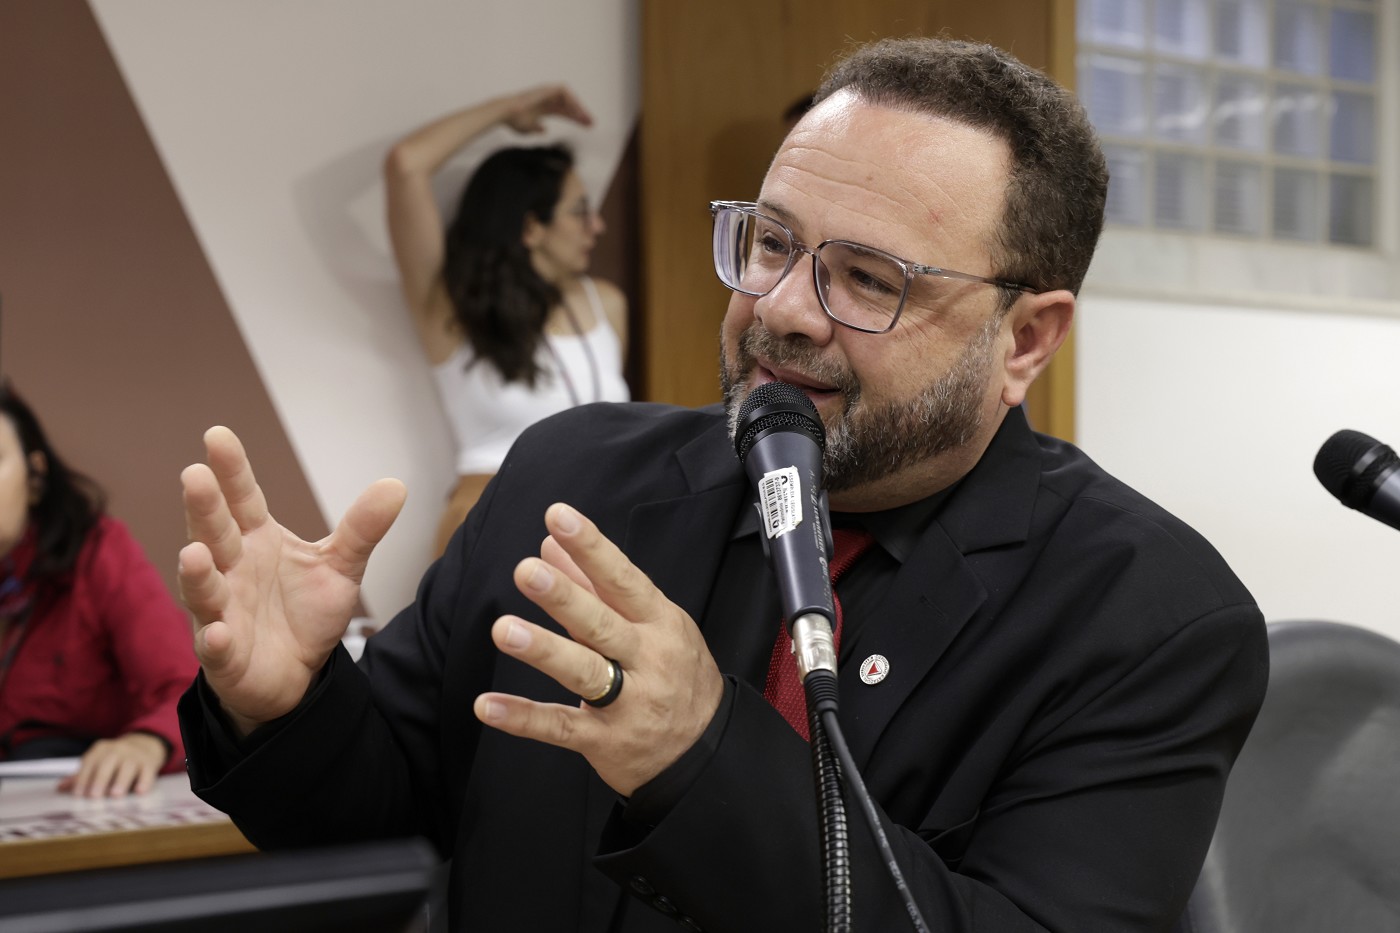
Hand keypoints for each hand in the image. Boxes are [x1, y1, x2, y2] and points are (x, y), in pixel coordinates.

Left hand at [58, 733, 166, 797]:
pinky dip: (144, 781)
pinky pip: (147, 771)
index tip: (78, 794)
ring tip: (115, 795)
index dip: (83, 778)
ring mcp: (135, 755)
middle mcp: (118, 749)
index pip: (90, 762)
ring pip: (128, 766)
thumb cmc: (114, 760)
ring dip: (121, 780)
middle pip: (108, 762)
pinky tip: (140, 791)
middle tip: (94, 796)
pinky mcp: (149, 763)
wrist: (144, 746)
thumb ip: (81, 776)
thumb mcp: (97, 763)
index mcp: (101, 749)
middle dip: (100, 779)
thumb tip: (59, 788)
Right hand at [179, 427, 405, 734]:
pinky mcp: (224, 655)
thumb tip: (397, 484)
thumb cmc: (305, 612)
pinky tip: (218, 633)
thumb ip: (361, 528)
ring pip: (203, 589)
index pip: (242, 499)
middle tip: (194, 475)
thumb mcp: (340, 566)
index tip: (217, 435)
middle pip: (214, 534)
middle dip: (204, 508)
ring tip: (195, 553)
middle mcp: (230, 569)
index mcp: (255, 540)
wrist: (296, 673)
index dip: (231, 470)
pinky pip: (215, 647)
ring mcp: (220, 612)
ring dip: (196, 573)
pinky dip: (214, 641)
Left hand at [473, 504, 724, 796]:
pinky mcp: (605, 742)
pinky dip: (523, 719)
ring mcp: (628, 704)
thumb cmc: (674, 672)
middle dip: (565, 597)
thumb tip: (551, 543)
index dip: (592, 548)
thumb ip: (596, 585)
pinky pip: (560, 728)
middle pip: (602, 625)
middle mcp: (647, 659)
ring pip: (584, 673)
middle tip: (526, 571)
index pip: (623, 579)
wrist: (706, 751)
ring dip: (544, 650)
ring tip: (505, 629)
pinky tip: (488, 705)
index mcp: (660, 623)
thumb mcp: (651, 623)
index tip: (559, 518)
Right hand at [502, 85, 592, 133]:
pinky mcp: (546, 88)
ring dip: (578, 107)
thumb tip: (545, 130)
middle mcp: (547, 99)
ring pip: (568, 97)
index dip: (576, 119)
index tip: (588, 126)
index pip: (565, 112)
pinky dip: (571, 100)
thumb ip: (537, 129)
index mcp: (544, 108)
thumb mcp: (529, 129)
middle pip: (569, 105)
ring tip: (584, 118)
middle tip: (592, 123)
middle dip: (581, 114)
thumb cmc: (514, 121)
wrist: (506, 113)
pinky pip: (564, 91)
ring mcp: (547, 93)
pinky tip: (576, 111)